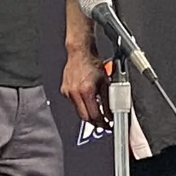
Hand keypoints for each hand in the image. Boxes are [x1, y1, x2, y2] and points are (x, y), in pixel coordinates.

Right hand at [62, 0, 110, 126]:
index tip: (108, 124)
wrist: (80, 52)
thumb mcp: (105, 81)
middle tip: (103, 122)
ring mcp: (68, 92)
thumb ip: (108, 99)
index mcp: (86, 91)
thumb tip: (111, 111)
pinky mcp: (64, 90)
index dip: (102, 122)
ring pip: (78, 110)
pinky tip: (87, 99)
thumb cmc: (92, 62)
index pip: (94, 115)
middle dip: (95, 121)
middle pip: (84, 117)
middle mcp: (75, 93)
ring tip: (96, 109)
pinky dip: (81, 103)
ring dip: (88, 112)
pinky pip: (74, 102)